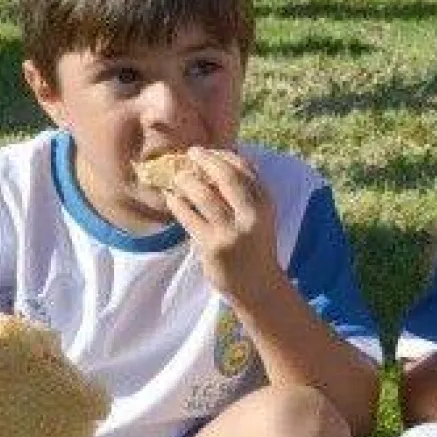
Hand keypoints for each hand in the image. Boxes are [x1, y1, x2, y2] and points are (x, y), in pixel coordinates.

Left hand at [162, 147, 281, 305]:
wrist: (258, 286)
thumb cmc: (254, 247)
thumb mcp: (258, 217)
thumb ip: (244, 194)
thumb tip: (215, 163)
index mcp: (265, 203)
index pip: (245, 167)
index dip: (223, 154)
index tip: (208, 151)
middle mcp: (252, 215)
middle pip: (225, 175)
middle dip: (205, 159)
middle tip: (190, 153)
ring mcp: (232, 231)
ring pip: (203, 194)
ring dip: (186, 181)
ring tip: (178, 177)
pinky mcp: (213, 246)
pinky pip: (188, 217)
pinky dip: (177, 204)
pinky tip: (172, 199)